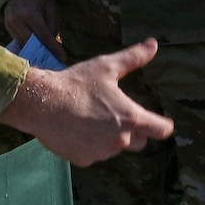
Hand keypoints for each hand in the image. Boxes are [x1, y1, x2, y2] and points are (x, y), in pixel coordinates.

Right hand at [0, 38, 174, 166]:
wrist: (42, 103)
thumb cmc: (76, 83)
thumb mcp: (107, 67)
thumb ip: (134, 57)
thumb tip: (153, 44)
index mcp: (131, 118)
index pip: (161, 130)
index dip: (162, 125)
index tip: (160, 122)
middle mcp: (120, 140)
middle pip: (140, 142)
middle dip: (135, 131)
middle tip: (118, 115)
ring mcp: (102, 153)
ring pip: (115, 148)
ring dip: (110, 138)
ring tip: (92, 119)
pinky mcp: (84, 160)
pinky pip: (94, 154)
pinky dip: (90, 145)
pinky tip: (78, 129)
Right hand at [3, 0, 62, 58]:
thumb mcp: (50, 7)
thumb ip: (52, 25)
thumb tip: (52, 43)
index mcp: (31, 14)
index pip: (44, 36)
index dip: (53, 48)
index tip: (62, 58)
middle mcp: (18, 20)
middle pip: (32, 44)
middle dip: (43, 52)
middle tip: (54, 60)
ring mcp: (10, 24)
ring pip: (23, 44)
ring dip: (34, 51)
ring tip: (46, 56)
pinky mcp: (7, 26)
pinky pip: (18, 40)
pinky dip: (27, 45)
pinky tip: (35, 49)